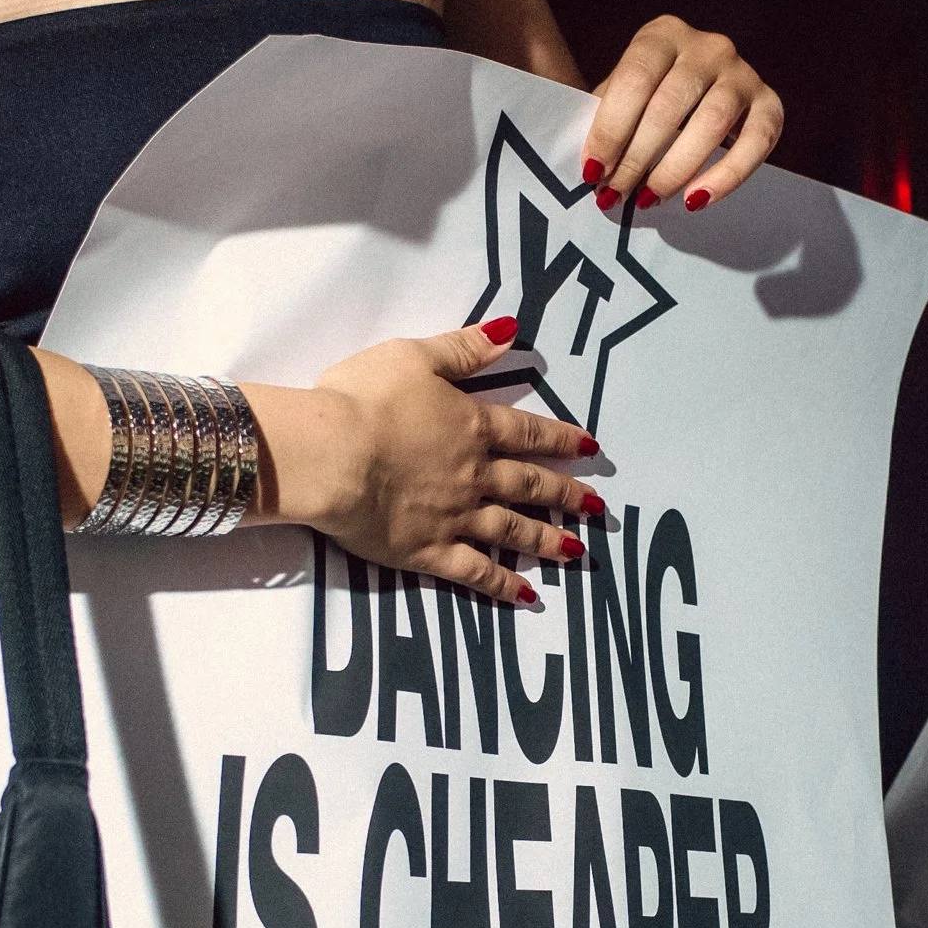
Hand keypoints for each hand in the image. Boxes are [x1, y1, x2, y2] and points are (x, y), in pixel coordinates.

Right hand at [253, 319, 605, 606]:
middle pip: (530, 484)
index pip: (528, 432)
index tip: (590, 448)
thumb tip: (509, 330)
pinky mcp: (429, 552)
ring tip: (577, 552)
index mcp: (472, 426)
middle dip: (566, 494)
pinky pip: (476, 572)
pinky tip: (528, 596)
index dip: (560, 439)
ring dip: (548, 540)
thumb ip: (463, 348)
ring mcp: (456, 517)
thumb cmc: (363, 399)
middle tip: (596, 507)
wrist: (331, 454)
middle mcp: (474, 474)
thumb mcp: (413, 356)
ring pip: (512, 530)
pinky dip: (503, 585)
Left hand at [582, 17, 783, 214]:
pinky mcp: (770, 104)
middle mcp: (708, 46)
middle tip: (617, 192)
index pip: (635, 78)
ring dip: (675, 169)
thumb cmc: (650, 101)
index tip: (593, 171)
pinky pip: (756, 144)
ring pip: (712, 122)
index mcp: (663, 35)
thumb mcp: (623, 97)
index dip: (611, 128)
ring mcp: (742, 73)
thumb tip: (594, 172)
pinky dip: (725, 178)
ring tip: (650, 198)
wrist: (699, 96)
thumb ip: (606, 122)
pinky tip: (694, 200)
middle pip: (670, 104)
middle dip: (638, 157)